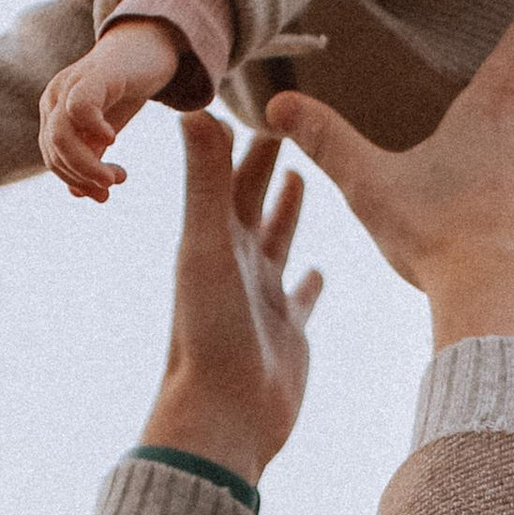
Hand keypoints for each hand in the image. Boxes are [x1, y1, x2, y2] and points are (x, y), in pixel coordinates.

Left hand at [40, 21, 187, 203]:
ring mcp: (71, 84)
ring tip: (116, 176)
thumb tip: (77, 194)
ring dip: (87, 165)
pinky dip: (93, 129)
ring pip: (61, 136)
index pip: (53, 159)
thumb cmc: (124, 89)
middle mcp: (55, 98)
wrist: (148, 45)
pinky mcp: (94, 74)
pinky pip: (79, 107)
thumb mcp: (104, 129)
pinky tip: (113, 138)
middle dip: (82, 177)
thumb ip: (90, 156)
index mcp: (53, 114)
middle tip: (113, 185)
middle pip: (54, 151)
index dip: (76, 181)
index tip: (105, 195)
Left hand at [139, 117, 324, 484]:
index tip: (259, 99)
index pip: (230, 174)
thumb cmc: (210, 333)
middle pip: (252, 200)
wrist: (223, 415)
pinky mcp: (287, 331)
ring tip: (302, 179)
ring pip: (276, 242)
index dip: (244, 138)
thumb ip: (204, 180)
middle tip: (289, 123)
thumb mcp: (207, 247)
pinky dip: (310, 280)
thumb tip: (193, 110)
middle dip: (268, 162)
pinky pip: (300, 297)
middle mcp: (236, 264)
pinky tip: (320, 270)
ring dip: (286, 211)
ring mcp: (261, 298)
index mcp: (213, 240)